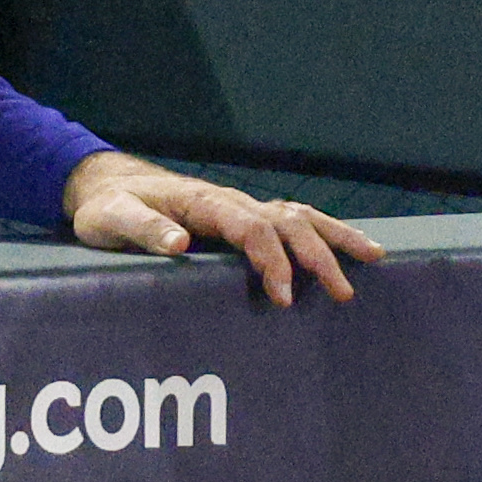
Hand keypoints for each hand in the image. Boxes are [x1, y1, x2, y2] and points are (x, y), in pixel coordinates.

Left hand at [63, 152, 381, 305]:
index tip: (283, 296)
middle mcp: (230, 201)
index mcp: (204, 203)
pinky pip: (291, 219)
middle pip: (287, 222)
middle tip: (343, 292)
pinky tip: (346, 247)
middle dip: (319, 255)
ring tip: (375, 257)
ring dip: (335, 237)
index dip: (271, 260)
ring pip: (299, 215)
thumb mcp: (111, 219)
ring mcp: (240, 207)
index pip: (251, 228)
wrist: (106, 186)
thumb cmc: (108, 208)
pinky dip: (322, 231)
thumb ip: (142, 229)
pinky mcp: (242, 217)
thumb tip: (180, 242)